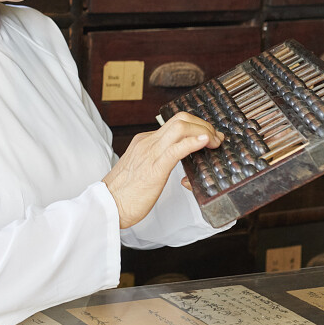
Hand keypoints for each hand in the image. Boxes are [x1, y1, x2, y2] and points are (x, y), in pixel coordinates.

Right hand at [101, 112, 222, 228]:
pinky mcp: (154, 167)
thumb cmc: (123, 194)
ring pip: (181, 127)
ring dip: (204, 131)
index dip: (197, 127)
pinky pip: (177, 148)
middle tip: (216, 139)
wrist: (107, 205)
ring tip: (215, 142)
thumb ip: (155, 163)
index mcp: (144, 142)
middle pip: (180, 119)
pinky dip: (194, 142)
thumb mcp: (141, 171)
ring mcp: (150, 152)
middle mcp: (148, 142)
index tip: (210, 137)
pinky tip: (205, 143)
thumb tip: (172, 164)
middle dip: (204, 125)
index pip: (175, 124)